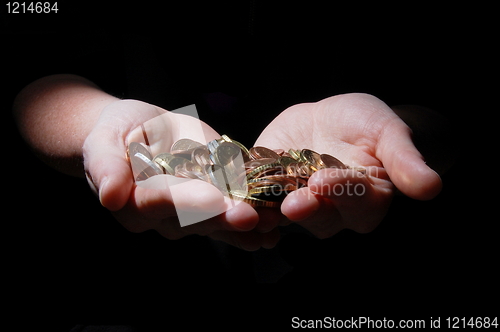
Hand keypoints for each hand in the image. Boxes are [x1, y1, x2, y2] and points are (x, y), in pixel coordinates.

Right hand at [83, 100, 278, 249]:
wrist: (137, 133)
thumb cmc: (117, 131)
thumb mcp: (104, 139)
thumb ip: (106, 165)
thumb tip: (110, 196)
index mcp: (135, 200)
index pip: (160, 202)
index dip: (187, 202)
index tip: (213, 201)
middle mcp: (162, 217)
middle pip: (194, 220)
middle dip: (224, 219)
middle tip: (251, 218)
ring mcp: (186, 216)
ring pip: (215, 223)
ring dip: (244, 226)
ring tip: (271, 224)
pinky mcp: (208, 207)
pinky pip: (227, 219)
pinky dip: (250, 226)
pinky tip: (272, 229)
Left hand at [255, 93, 441, 237]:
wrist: (332, 119)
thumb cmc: (366, 124)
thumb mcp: (388, 132)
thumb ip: (404, 160)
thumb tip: (432, 187)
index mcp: (365, 199)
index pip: (357, 201)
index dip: (342, 192)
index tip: (326, 180)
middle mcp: (332, 210)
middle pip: (320, 216)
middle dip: (306, 208)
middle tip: (293, 202)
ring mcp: (299, 202)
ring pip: (286, 214)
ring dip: (269, 212)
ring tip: (254, 208)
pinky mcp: (270, 190)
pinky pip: (257, 199)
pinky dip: (244, 197)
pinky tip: (230, 193)